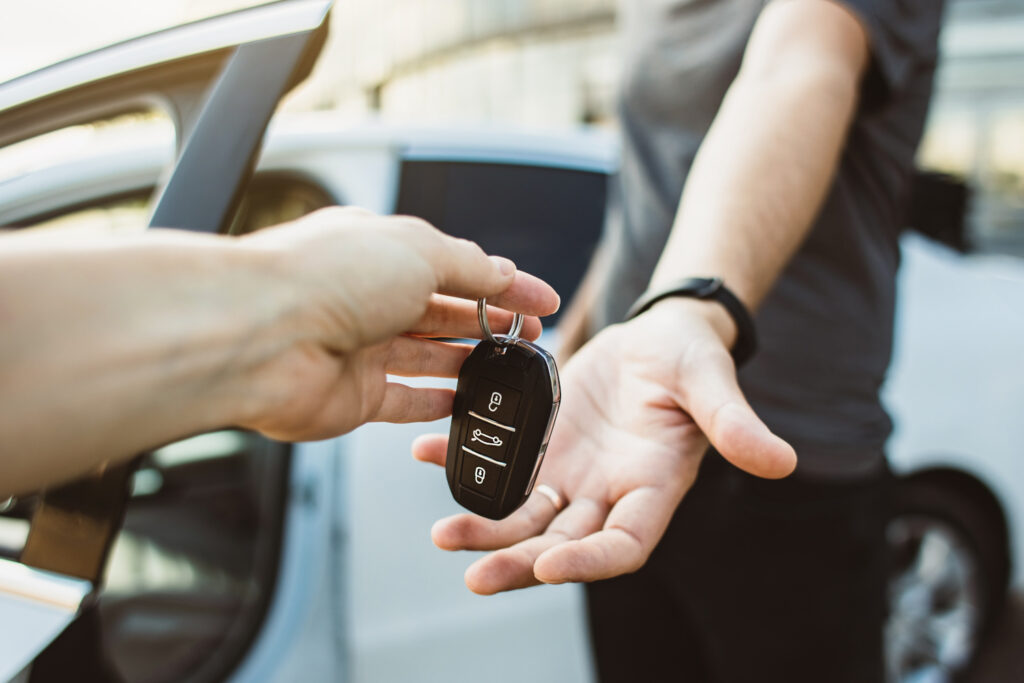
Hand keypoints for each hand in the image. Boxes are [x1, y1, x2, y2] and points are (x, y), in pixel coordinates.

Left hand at [234, 207, 559, 440]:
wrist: (261, 336)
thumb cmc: (324, 278)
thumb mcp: (419, 251)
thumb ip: (469, 267)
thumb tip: (503, 273)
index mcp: (381, 250)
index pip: (457, 266)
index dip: (506, 283)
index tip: (542, 300)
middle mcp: (369, 297)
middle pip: (445, 312)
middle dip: (492, 324)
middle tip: (532, 338)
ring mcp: (361, 348)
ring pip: (429, 357)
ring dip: (470, 363)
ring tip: (509, 371)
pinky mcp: (354, 396)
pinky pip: (405, 401)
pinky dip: (436, 404)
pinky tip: (463, 404)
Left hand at [413, 298, 795, 593]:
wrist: (655, 337)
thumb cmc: (691, 360)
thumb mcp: (710, 383)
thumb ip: (734, 424)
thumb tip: (782, 462)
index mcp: (651, 489)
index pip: (623, 545)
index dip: (588, 561)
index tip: (549, 565)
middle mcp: (605, 493)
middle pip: (561, 542)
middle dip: (518, 560)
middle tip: (473, 572)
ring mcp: (569, 472)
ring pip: (522, 513)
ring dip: (484, 525)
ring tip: (443, 533)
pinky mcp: (541, 443)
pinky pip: (499, 459)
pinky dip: (462, 458)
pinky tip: (424, 453)